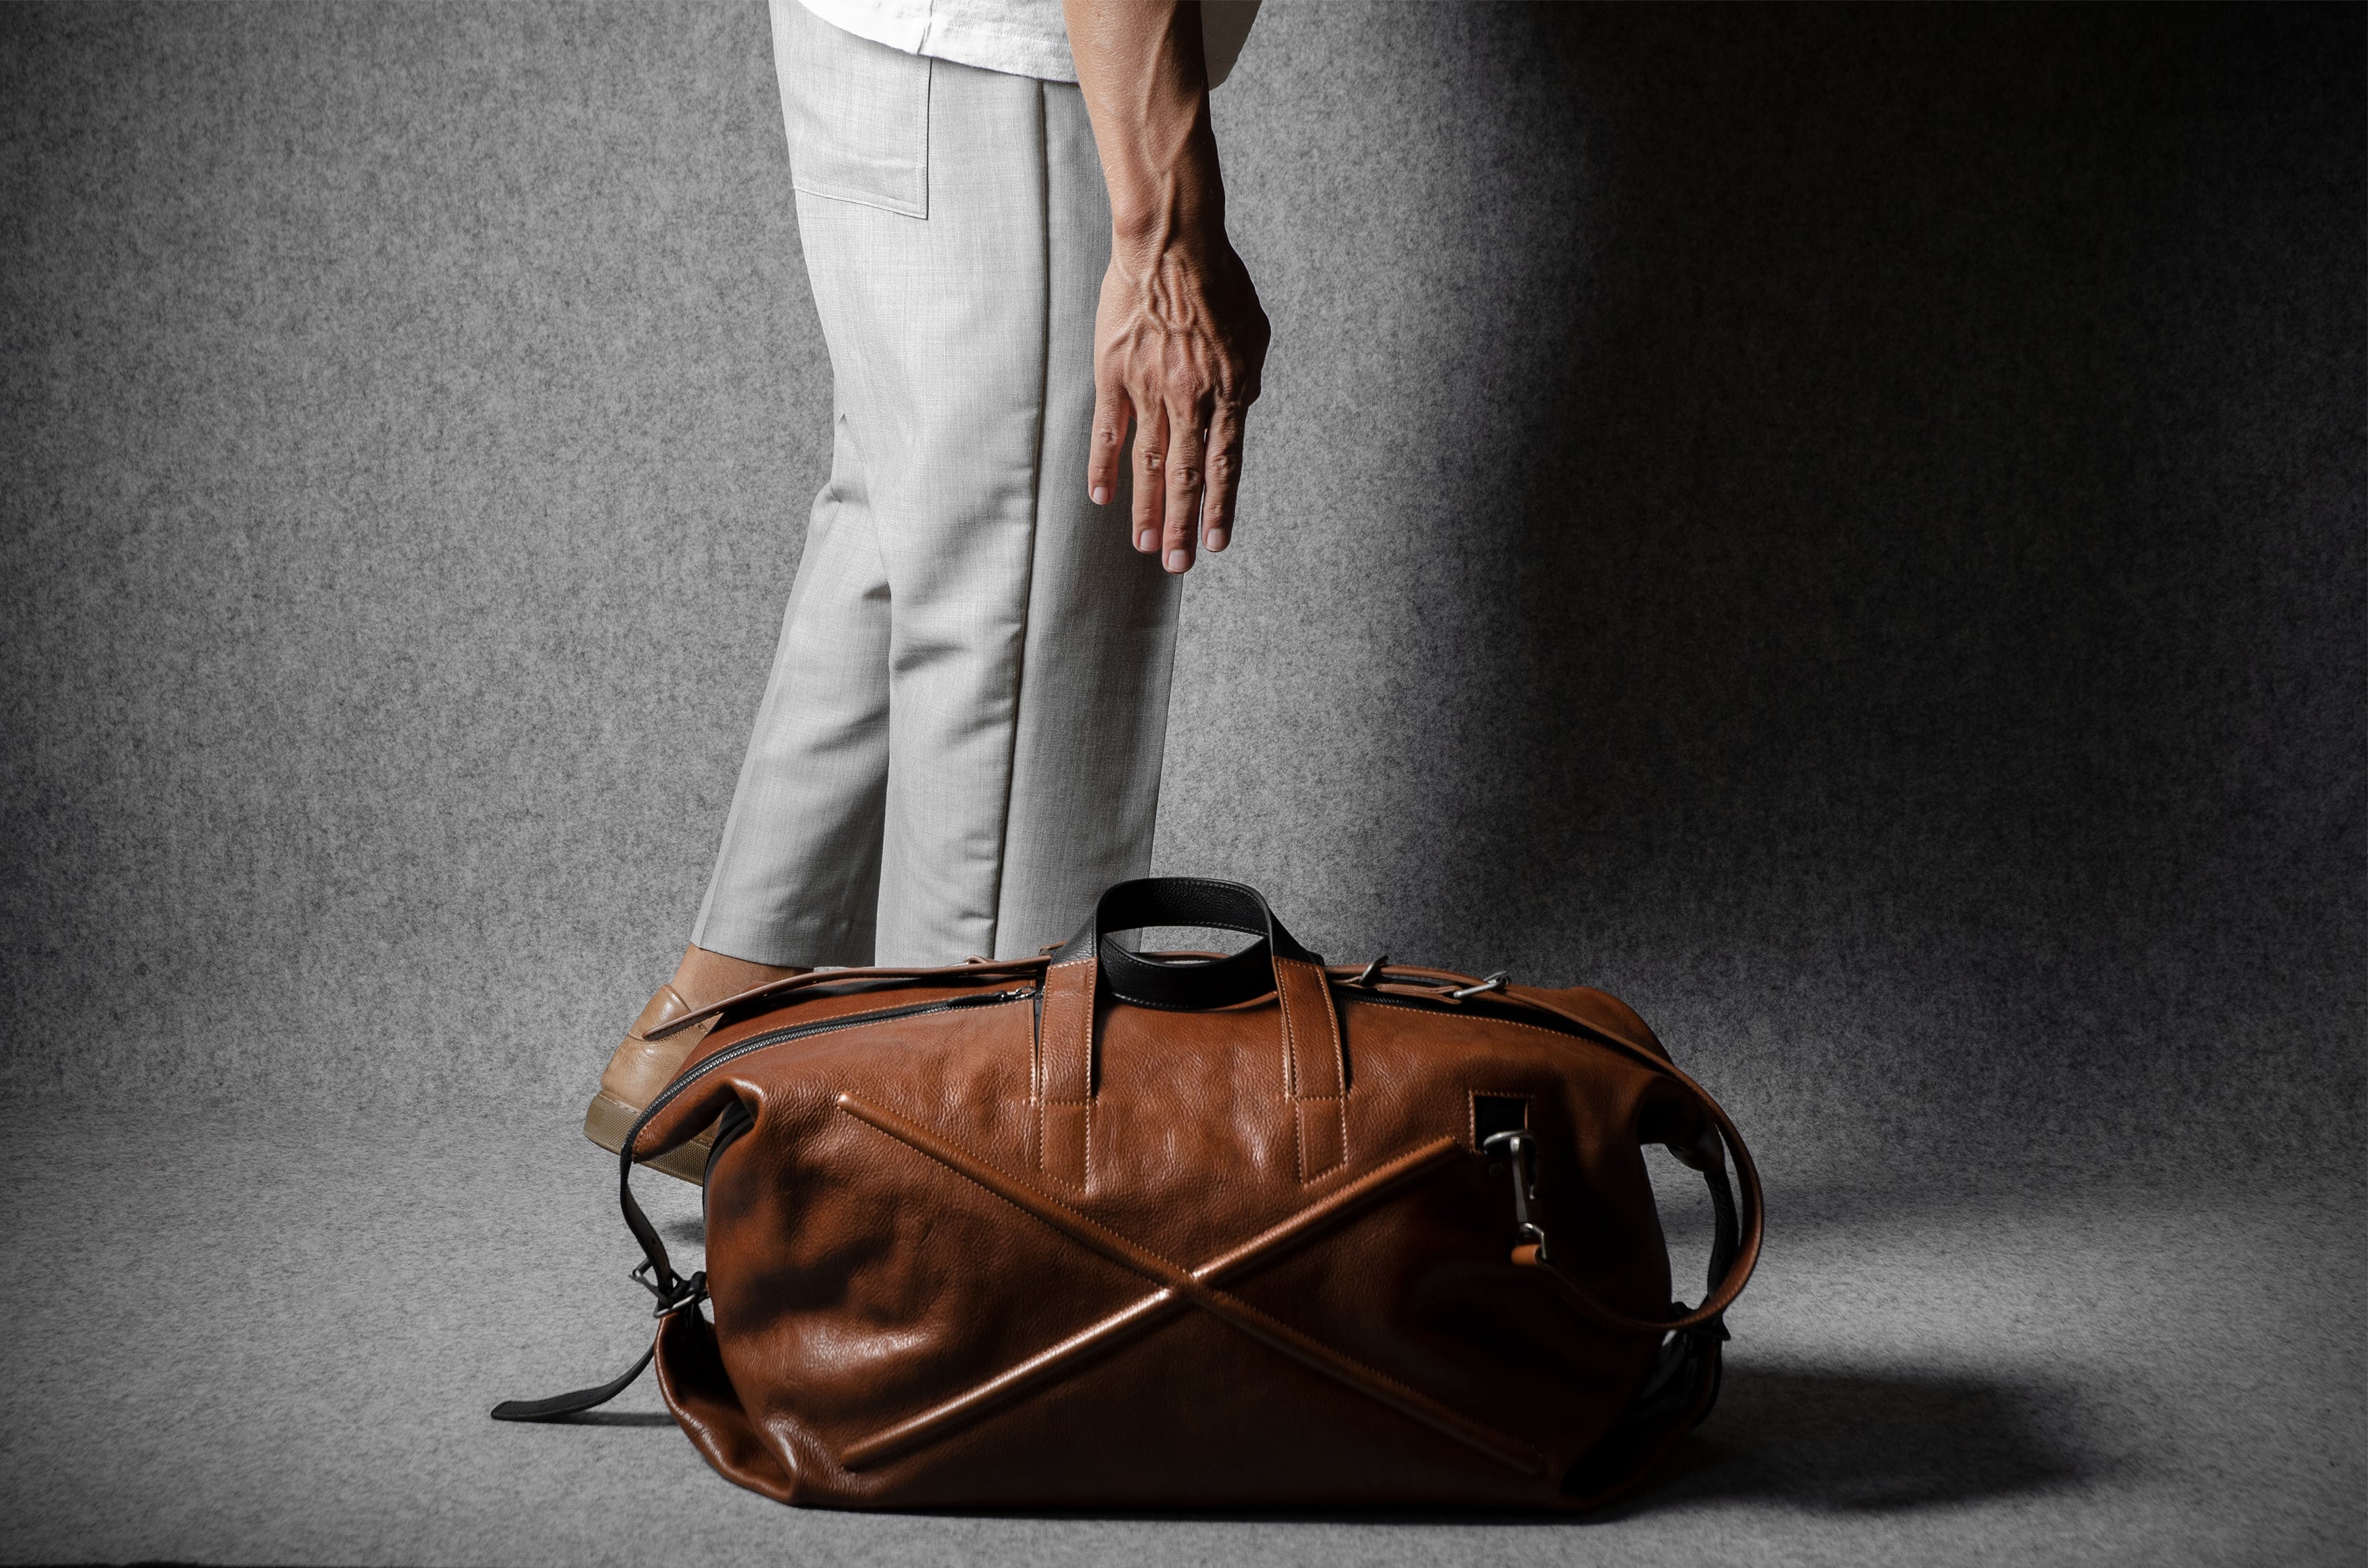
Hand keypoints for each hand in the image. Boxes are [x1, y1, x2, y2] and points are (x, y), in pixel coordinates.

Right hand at [1064, 0, 1267, 573]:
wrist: (1171, 242)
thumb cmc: (1219, 281)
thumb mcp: (1254, 333)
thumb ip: (1245, 380)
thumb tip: (1238, 414)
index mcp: (1228, 390)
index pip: (1225, 465)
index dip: (1221, 507)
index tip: (1216, 543)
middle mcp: (1189, 398)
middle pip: (1186, 475)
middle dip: (1184, 525)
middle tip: (1178, 565)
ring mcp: (1148, 390)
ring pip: (1148, 463)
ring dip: (1149, 509)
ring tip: (1148, 547)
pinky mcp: (1113, 375)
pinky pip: (1108, 432)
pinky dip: (1104, 467)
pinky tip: (1103, 499)